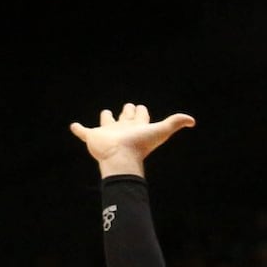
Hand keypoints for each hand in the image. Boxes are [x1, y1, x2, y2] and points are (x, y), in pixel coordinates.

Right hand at [69, 102, 194, 177]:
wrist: (121, 158)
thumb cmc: (139, 146)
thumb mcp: (160, 131)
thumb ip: (175, 123)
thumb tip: (192, 121)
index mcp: (136, 126)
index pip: (139, 114)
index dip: (140, 111)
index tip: (140, 109)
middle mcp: (122, 128)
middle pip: (124, 116)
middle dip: (126, 111)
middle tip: (128, 109)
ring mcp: (107, 133)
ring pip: (106, 121)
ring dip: (105, 119)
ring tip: (105, 116)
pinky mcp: (93, 138)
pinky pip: (83, 132)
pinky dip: (78, 130)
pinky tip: (74, 126)